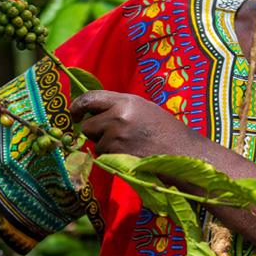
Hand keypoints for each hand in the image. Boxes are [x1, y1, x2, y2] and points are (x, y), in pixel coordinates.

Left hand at [68, 90, 193, 159]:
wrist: (181, 151)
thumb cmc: (164, 129)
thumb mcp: (142, 108)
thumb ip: (118, 107)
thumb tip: (93, 111)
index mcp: (126, 101)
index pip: (90, 98)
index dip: (77, 106)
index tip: (74, 113)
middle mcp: (118, 116)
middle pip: (88, 125)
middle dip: (96, 132)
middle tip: (113, 134)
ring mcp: (117, 137)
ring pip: (96, 144)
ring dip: (107, 146)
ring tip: (130, 144)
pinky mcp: (117, 156)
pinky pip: (104, 156)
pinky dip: (113, 157)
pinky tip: (131, 153)